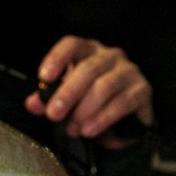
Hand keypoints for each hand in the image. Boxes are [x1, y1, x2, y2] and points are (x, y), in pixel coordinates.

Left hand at [25, 35, 153, 148]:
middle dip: (68, 93)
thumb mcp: (64, 100)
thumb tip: (33, 103)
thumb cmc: (88, 102)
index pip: (72, 45)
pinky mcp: (142, 91)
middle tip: (53, 114)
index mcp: (86, 52)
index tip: (45, 77)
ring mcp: (128, 72)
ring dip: (85, 109)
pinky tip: (90, 130)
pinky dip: (103, 118)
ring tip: (72, 129)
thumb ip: (47, 99)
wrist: (122, 121)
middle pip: (88, 68)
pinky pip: (123, 102)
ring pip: (105, 86)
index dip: (57, 58)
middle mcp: (109, 56)